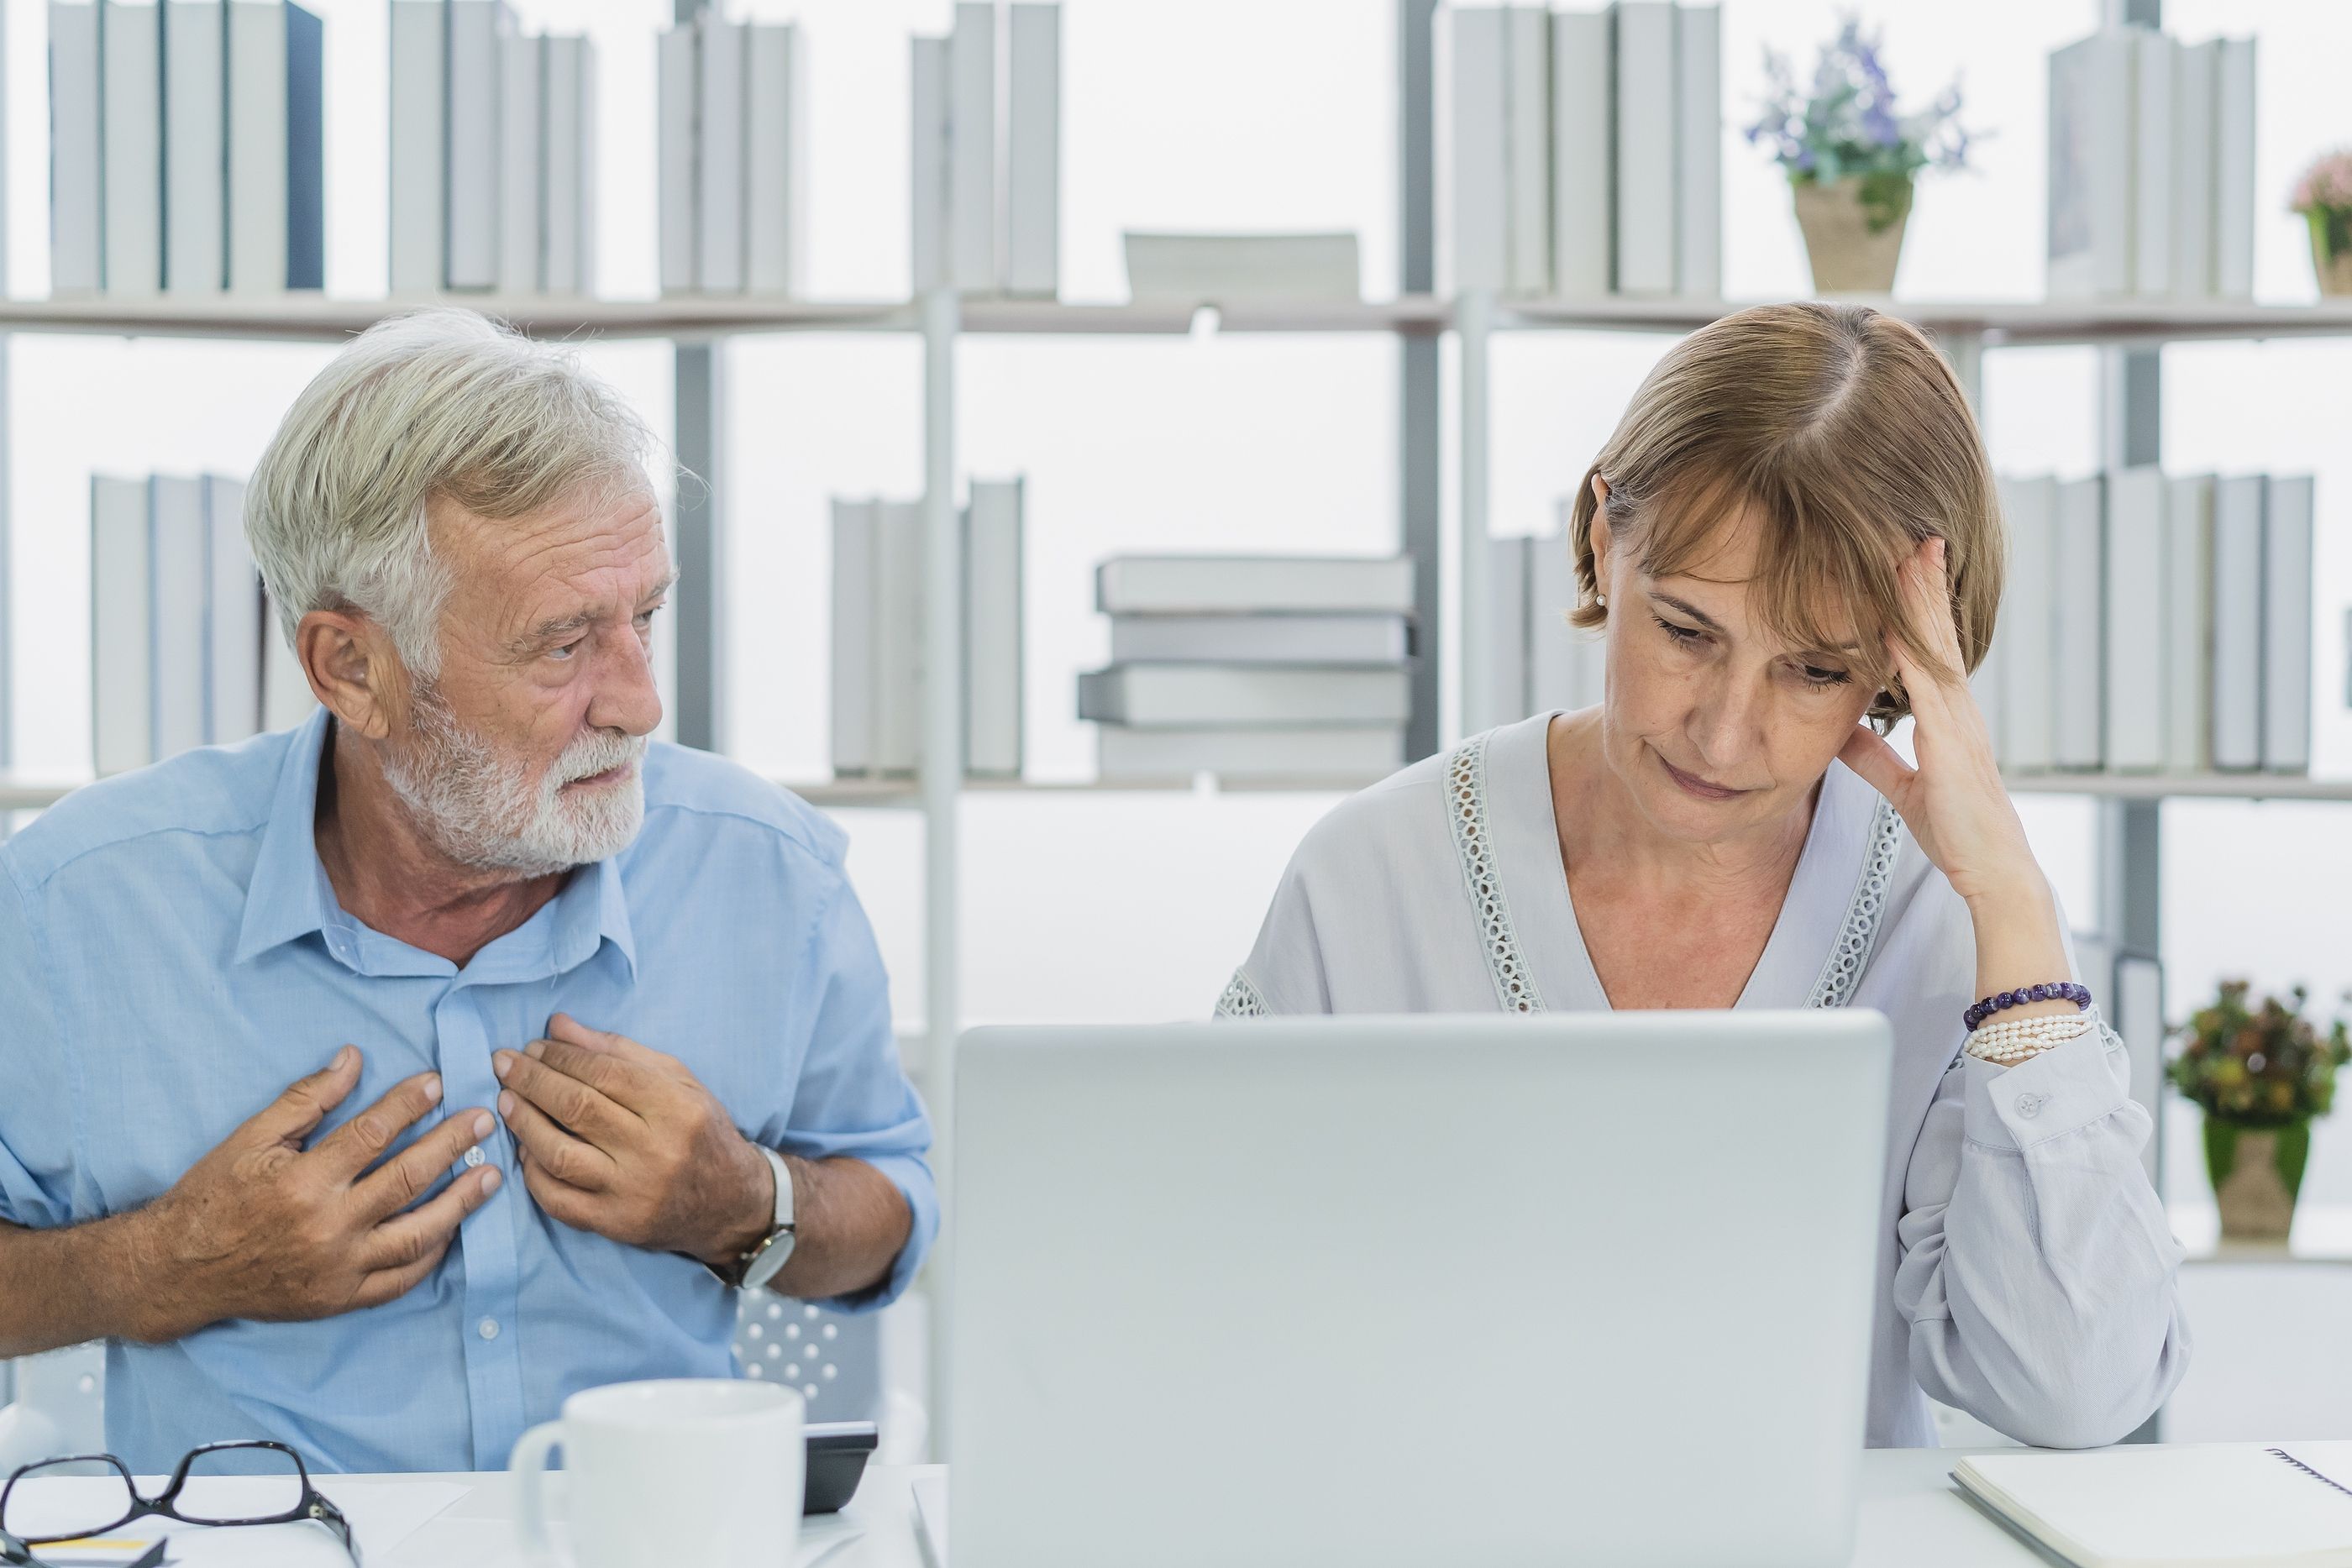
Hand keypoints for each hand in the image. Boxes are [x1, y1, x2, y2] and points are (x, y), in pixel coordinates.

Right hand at [136, 1047, 501, 1339]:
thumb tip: (353, 1057)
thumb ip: (306, 1099)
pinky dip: (432, 1253)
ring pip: (417, 1234)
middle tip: (484, 1120)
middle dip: (451, 1145)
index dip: (409, 1104)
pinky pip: (401, 1279)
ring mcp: (338, 1268)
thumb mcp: (250, 1138)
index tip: (438, 1082)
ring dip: (461, 1202)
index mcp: (302, 1182)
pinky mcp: (340, 1298)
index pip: (372, 1133)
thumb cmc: (214, 1195)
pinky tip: (453, 1228)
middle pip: (407, 1179)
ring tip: (491, 1175)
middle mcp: (326, 1227)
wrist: (179, 1270)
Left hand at [493, 1015, 772, 1268]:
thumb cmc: (701, 1131)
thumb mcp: (677, 1081)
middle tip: (505, 1064)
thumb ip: (618, 1052)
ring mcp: (633, 1192)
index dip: (561, 1056)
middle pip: (576, 1108)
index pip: (603, 1073)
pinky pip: (557, 1200)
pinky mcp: (616, 1225)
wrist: (730, 1203)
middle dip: (531, 1081)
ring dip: (524, 1123)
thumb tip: (558, 1025)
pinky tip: (524, 1149)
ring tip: (506, 1100)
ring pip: (559, 1154)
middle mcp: (655, 1150)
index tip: (534, 1046)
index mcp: (675, 1107)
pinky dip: (532, 1172)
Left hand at [1837, 537, 2041, 909]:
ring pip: (1937, 652)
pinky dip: (1911, 661)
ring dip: (1923, 605)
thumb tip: (1839, 729)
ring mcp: (1960, 726)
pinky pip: (1929, 696)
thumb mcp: (1903, 786)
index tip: (1905, 562)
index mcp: (1948, 717)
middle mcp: (1958, 711)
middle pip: (1939, 635)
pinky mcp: (1952, 750)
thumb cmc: (1957, 831)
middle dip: (1926, 585)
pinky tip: (1894, 631)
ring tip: (1912, 557)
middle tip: (1915, 535)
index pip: (1930, 647)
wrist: (1993, 871)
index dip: (1920, 605)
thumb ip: (1873, 756)